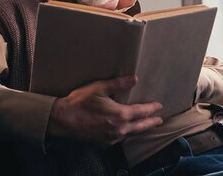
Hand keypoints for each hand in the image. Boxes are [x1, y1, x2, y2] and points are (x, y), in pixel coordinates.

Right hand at [47, 75, 162, 146]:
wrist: (63, 120)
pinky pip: (119, 139)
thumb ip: (118, 84)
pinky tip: (125, 132)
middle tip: (159, 120)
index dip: (151, 108)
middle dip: (151, 122)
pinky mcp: (103, 143)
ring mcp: (111, 138)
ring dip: (140, 129)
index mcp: (120, 115)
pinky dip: (126, 134)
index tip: (159, 106)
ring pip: (131, 134)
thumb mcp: (99, 88)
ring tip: (144, 126)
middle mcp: (119, 129)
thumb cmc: (79, 102)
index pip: (142, 112)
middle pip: (141, 126)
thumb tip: (134, 79)